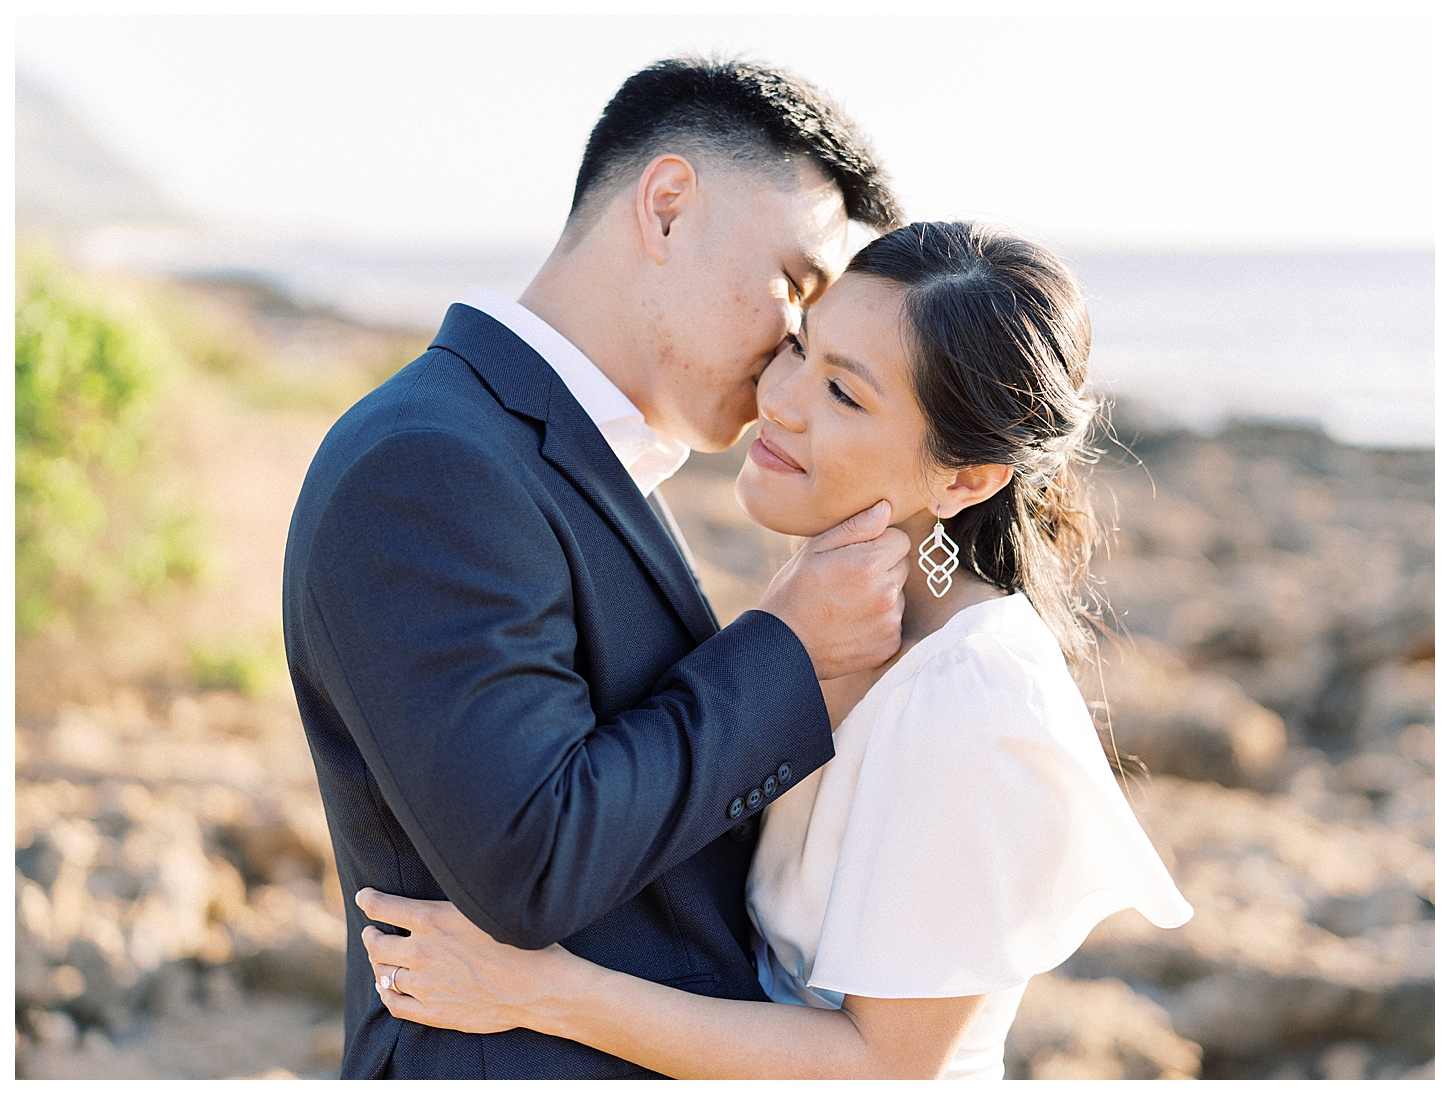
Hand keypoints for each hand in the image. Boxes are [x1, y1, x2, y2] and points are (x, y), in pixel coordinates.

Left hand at [355, 888, 572, 1035]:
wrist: (538, 986)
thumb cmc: (519, 940)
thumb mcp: (483, 907)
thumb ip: (452, 903)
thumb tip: (436, 894)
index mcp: (433, 919)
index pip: (384, 907)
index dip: (369, 900)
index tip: (364, 897)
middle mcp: (422, 951)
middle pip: (376, 943)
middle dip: (370, 935)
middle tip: (370, 932)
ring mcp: (425, 984)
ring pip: (383, 973)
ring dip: (377, 965)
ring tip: (379, 960)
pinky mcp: (433, 1011)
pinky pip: (394, 1003)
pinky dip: (385, 993)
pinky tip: (387, 988)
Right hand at [756, 500, 909, 679]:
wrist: (783, 646)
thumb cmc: (794, 592)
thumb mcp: (814, 549)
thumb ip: (855, 526)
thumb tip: (886, 508)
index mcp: (869, 563)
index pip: (900, 540)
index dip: (879, 543)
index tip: (856, 554)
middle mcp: (886, 593)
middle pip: (902, 567)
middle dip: (883, 568)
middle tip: (849, 579)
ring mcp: (890, 622)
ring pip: (898, 595)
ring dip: (881, 595)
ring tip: (847, 604)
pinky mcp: (889, 645)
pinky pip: (893, 623)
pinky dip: (878, 622)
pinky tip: (852, 624)